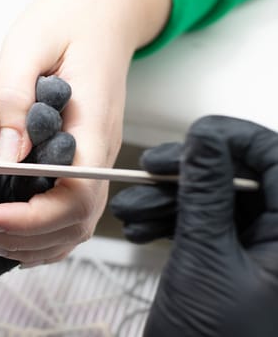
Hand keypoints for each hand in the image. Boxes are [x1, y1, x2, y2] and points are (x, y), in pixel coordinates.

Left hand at [0, 0, 171, 265]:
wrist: (102, 13)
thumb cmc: (70, 21)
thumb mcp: (30, 46)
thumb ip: (16, 101)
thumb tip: (6, 156)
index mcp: (91, 122)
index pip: (76, 190)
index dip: (33, 215)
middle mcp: (100, 150)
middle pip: (76, 217)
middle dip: (23, 235)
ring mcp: (95, 159)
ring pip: (75, 224)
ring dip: (31, 241)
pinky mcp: (85, 161)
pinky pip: (72, 213)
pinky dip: (43, 234)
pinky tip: (12, 234)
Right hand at [114, 116, 277, 335]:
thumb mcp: (205, 259)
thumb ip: (206, 194)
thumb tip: (206, 139)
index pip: (276, 160)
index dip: (235, 140)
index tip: (192, 137)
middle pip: (238, 177)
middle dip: (187, 173)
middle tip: (149, 171)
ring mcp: (253, 249)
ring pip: (213, 199)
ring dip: (167, 199)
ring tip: (131, 212)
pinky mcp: (227, 258)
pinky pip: (201, 222)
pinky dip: (168, 220)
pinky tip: (141, 229)